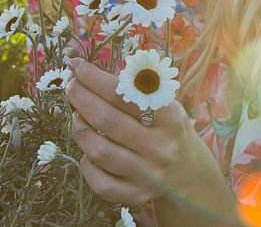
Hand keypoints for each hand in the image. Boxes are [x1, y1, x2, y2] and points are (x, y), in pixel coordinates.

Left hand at [66, 57, 229, 214]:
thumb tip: (89, 72)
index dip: (95, 78)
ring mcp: (148, 175)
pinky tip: (88, 150)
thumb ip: (137, 88)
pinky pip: (100, 182)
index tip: (76, 66)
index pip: (125, 94)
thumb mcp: (166, 103)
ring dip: (79, 130)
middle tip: (70, 86)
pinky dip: (86, 164)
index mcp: (170, 118)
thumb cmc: (168, 128)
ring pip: (99, 151)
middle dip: (81, 98)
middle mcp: (160, 147)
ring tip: (76, 116)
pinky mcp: (136, 195)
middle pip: (107, 120)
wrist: (190, 173)